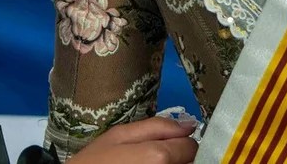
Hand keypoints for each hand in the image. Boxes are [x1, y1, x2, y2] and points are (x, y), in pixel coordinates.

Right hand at [68, 118, 198, 163]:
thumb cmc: (95, 161)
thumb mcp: (119, 135)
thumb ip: (157, 127)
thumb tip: (190, 125)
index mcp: (159, 157)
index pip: (191, 147)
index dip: (180, 143)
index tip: (165, 144)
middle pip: (189, 162)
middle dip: (177, 157)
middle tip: (154, 156)